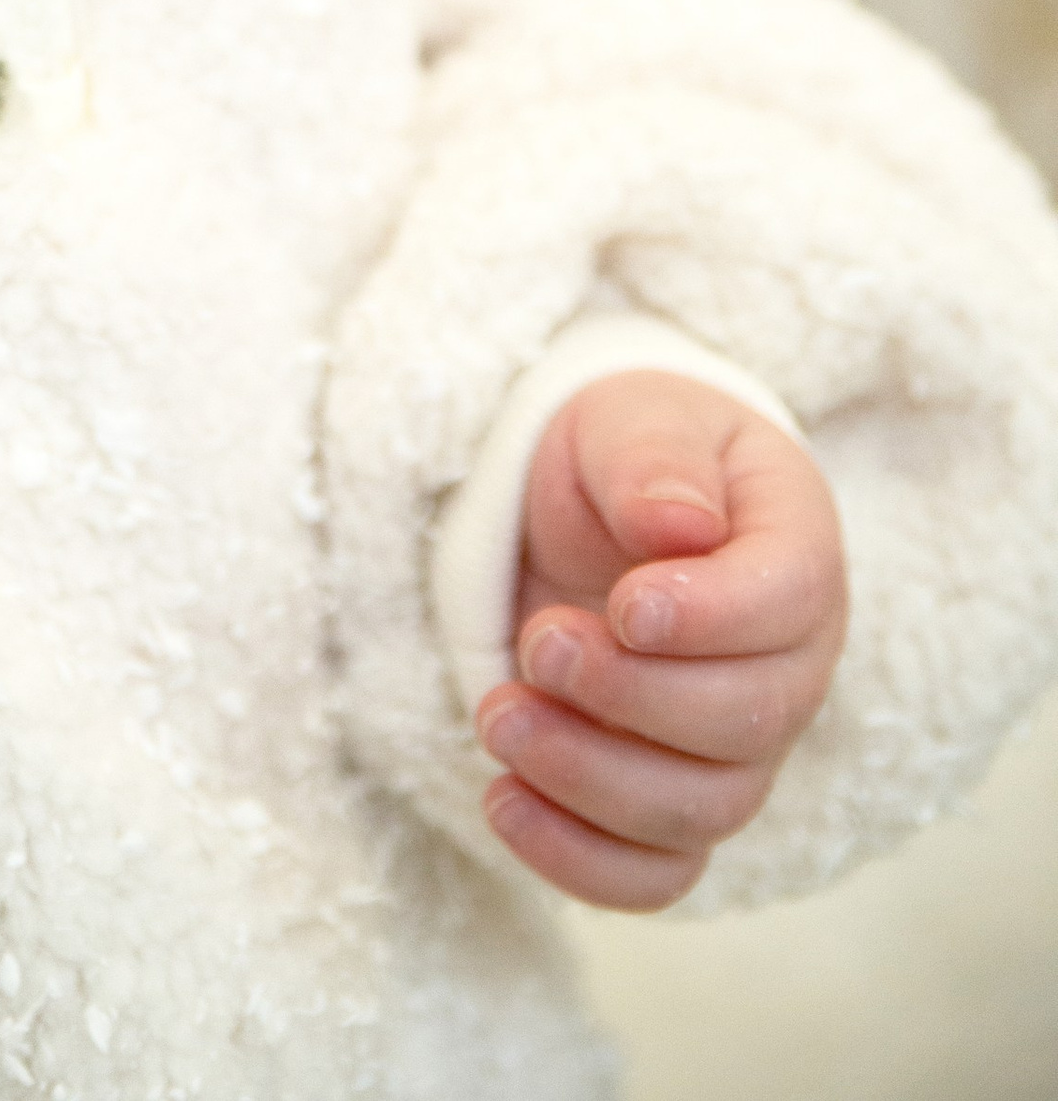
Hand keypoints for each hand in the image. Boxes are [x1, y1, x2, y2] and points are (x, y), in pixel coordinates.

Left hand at [475, 366, 846, 910]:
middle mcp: (788, 664)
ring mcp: (739, 747)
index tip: (623, 603)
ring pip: (699, 809)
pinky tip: (503, 802)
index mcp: (795, 551)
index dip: (710, 618)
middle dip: (627, 696)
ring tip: (498, 713)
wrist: (597, 505)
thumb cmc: (630, 455)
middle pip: (743, 722)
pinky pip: (656, 874)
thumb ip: (654, 460)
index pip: (787, 603)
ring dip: (588, 776)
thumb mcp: (633, 418)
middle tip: (537, 644)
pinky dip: (582, 861)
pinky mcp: (675, 803)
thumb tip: (679, 526)